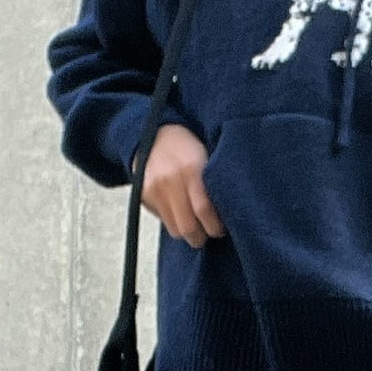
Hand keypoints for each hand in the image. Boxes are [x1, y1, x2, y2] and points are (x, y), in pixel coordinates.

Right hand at [141, 124, 222, 247]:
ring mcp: (155, 190)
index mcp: (191, 169)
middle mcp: (171, 181)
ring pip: (174, 229)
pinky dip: (174, 222)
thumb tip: (227, 212)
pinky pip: (163, 221)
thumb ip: (214, 182)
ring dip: (188, 232)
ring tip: (196, 225)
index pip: (204, 210)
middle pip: (188, 227)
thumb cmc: (187, 146)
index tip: (222, 229)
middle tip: (210, 232)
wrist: (153, 133)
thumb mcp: (206, 156)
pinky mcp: (144, 196)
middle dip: (201, 237)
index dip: (215, 227)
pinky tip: (182, 212)